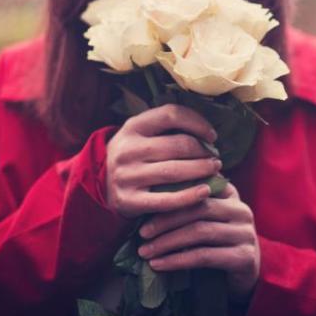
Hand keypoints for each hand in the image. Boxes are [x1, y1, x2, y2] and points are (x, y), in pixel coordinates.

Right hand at [106, 104, 221, 218]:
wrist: (99, 184)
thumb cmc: (133, 156)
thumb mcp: (140, 134)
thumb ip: (166, 128)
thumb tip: (207, 132)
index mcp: (132, 127)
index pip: (171, 115)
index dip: (197, 122)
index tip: (212, 135)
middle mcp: (128, 150)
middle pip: (177, 145)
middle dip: (203, 151)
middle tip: (216, 158)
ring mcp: (127, 176)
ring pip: (174, 172)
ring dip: (201, 171)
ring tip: (215, 171)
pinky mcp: (129, 201)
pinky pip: (166, 200)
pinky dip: (189, 196)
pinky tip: (205, 192)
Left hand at [136, 183, 259, 300]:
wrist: (245, 275)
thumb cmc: (217, 243)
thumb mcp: (205, 220)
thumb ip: (189, 205)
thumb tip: (148, 196)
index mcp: (231, 195)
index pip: (197, 188)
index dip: (170, 196)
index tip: (144, 207)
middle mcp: (242, 210)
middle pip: (198, 208)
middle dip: (165, 220)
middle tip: (141, 233)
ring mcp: (245, 233)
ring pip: (200, 232)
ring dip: (167, 242)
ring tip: (145, 251)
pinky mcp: (244, 257)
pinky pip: (204, 256)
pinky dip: (177, 260)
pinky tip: (159, 265)